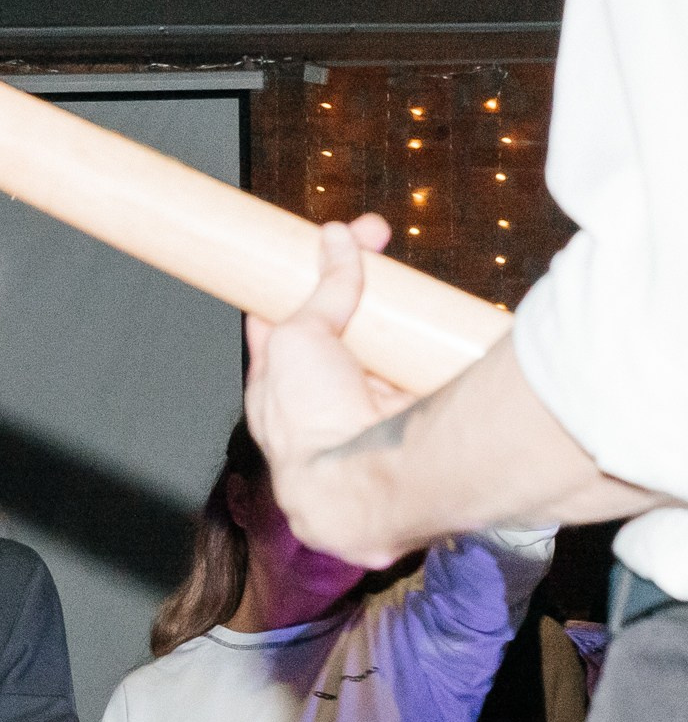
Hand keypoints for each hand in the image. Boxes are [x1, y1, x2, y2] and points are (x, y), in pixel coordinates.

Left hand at [244, 214, 418, 565]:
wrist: (362, 486)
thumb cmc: (310, 423)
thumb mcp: (296, 340)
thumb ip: (321, 293)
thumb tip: (336, 241)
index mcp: (277, 385)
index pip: (287, 317)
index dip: (307, 275)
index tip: (331, 239)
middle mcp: (321, 398)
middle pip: (339, 324)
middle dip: (358, 277)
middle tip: (376, 235)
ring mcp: (367, 407)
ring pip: (381, 343)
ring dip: (396, 304)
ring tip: (403, 263)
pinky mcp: (412, 415)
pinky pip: (423, 365)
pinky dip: (436, 336)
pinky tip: (445, 306)